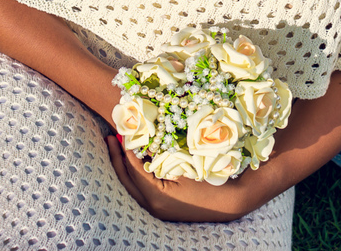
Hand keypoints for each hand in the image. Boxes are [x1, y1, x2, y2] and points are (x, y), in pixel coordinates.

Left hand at [106, 136, 245, 222]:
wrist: (230, 201)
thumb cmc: (211, 180)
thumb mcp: (185, 163)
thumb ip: (162, 154)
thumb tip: (144, 140)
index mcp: (157, 196)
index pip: (135, 169)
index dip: (127, 149)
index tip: (122, 131)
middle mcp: (153, 206)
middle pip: (127, 180)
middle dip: (116, 158)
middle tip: (110, 138)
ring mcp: (157, 209)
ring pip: (132, 186)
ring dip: (124, 166)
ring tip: (117, 147)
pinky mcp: (163, 207)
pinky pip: (143, 189)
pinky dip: (137, 174)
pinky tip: (136, 160)